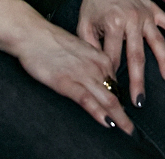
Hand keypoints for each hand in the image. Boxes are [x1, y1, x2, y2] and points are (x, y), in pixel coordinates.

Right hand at [14, 19, 135, 133]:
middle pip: (116, 94)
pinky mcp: (67, 82)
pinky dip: (99, 113)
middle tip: (131, 129)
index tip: (123, 113)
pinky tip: (107, 122)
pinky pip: (88, 100)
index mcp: (100, 57)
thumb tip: (97, 80)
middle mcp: (96, 66)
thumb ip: (91, 64)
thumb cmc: (52, 41)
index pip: (116, 84)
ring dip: (119, 118)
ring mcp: (82, 75)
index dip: (121, 101)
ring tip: (126, 130)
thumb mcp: (80, 49)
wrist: (33, 33)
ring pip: (107, 99)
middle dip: (125, 114)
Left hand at [78, 0, 164, 108]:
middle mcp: (131, 20)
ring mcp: (145, 14)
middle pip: (137, 56)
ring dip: (163, 61)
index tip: (114, 94)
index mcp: (112, 24)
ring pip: (157, 42)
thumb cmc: (93, 2)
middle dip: (138, 80)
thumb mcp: (84, 24)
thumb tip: (97, 70)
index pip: (113, 57)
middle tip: (139, 100)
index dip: (113, 77)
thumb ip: (90, 47)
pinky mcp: (154, 9)